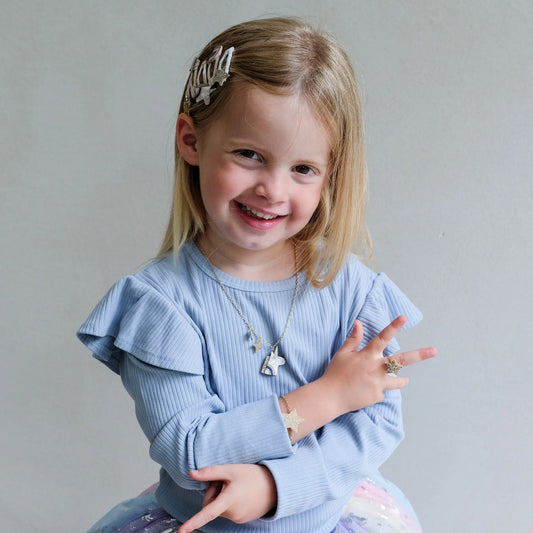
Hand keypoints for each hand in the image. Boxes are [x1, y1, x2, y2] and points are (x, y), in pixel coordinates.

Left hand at [178, 464, 276, 532]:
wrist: (276, 486)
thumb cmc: (253, 475)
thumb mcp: (231, 470)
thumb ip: (210, 472)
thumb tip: (192, 474)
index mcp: (228, 500)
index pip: (207, 513)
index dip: (193, 522)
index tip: (181, 531)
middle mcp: (232, 513)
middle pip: (211, 504)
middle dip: (215, 492)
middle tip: (227, 481)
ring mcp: (238, 518)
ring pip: (220, 508)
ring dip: (223, 497)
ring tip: (237, 486)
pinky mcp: (242, 520)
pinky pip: (229, 511)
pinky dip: (231, 502)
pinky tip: (242, 493)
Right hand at [321, 316, 436, 414]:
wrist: (330, 397)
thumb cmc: (335, 373)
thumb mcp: (343, 354)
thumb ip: (353, 339)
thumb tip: (358, 322)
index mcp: (367, 355)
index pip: (382, 338)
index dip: (393, 327)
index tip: (403, 318)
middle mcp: (376, 368)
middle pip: (402, 360)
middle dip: (419, 355)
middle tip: (434, 350)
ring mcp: (378, 383)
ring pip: (398, 381)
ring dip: (402, 381)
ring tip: (405, 381)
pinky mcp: (377, 396)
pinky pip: (382, 391)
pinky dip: (376, 389)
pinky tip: (365, 391)